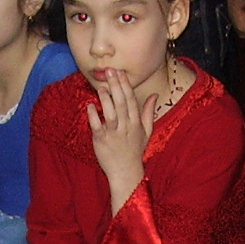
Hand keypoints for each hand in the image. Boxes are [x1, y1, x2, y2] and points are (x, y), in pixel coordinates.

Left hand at [86, 67, 149, 210]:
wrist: (125, 172)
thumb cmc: (134, 151)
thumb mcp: (146, 132)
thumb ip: (148, 112)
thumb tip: (154, 95)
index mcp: (136, 123)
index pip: (131, 100)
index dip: (125, 85)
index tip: (120, 72)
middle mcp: (125, 127)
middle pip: (121, 103)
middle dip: (115, 86)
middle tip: (109, 71)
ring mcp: (113, 134)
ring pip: (110, 113)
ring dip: (105, 99)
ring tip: (101, 87)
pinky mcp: (101, 140)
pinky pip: (96, 125)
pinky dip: (93, 115)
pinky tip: (90, 105)